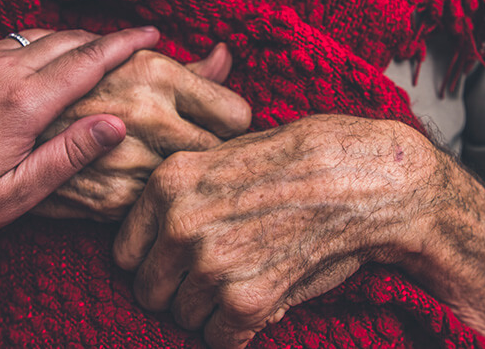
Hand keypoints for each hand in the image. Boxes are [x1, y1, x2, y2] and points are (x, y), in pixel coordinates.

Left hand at [0, 27, 159, 241]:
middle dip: (104, 39)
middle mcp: (0, 68)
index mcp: (21, 103)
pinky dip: (35, 47)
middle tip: (131, 45)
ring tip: (92, 56)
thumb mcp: (13, 194)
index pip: (88, 61)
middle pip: (68, 39)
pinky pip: (8, 41)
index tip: (153, 33)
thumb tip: (116, 124)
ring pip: (38, 36)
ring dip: (70, 42)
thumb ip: (68, 156)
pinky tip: (39, 68)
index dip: (125, 43)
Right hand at [32, 44, 251, 220]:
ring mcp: (131, 161)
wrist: (4, 128)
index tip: (215, 122)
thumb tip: (226, 56)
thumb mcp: (132, 66)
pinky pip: (158, 203)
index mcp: (157, 74)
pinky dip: (153, 195)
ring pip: (192, 182)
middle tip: (192, 143)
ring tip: (160, 158)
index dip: (227, 120)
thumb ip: (187, 69)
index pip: (237, 115)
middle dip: (212, 149)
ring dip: (183, 175)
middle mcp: (148, 116)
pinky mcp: (113, 199)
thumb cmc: (81, 89)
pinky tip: (135, 177)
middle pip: (220, 152)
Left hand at [113, 115, 439, 348]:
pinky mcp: (245, 301)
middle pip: (149, 290)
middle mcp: (179, 225)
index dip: (152, 261)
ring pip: (183, 317)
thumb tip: (158, 235)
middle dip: (178, 289)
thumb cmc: (300, 160)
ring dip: (210, 310)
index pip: (124, 253)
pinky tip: (261, 300)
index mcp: (168, 184)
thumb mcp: (225, 153)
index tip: (176, 262)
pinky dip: (238, 330)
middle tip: (214, 276)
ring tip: (245, 281)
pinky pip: (220, 339)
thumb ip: (184, 192)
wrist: (359, 178)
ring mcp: (210, 265)